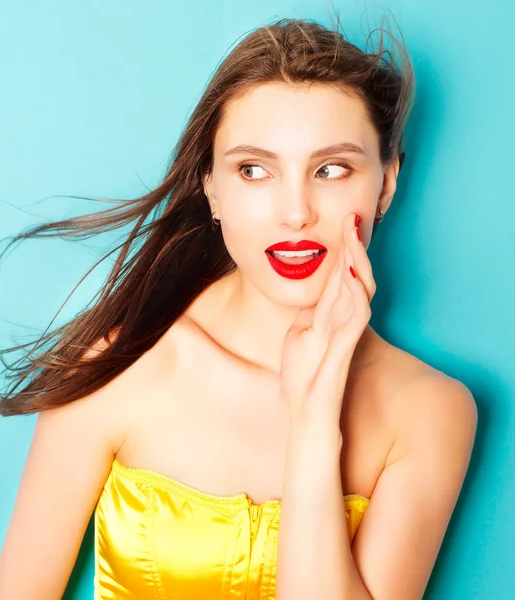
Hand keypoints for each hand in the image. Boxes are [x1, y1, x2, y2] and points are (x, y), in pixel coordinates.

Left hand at [279, 212, 375, 423]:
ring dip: (358, 263)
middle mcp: (342, 319)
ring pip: (360, 290)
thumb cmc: (304, 375)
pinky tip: (353, 275)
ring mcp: (346, 333)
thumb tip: (313, 292)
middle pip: (355, 277)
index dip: (343, 250)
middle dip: (354, 247)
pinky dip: (356, 295)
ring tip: (355, 236)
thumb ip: (310, 312)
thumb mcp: (299, 334)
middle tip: (354, 218)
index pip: (341, 276)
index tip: (343, 223)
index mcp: (331, 315)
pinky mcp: (345, 348)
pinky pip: (356, 317)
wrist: (306, 411)